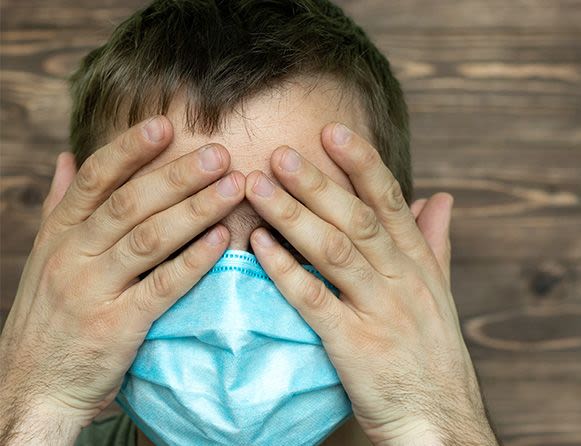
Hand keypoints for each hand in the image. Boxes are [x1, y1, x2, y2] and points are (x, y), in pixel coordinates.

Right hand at [0, 117, 244, 444]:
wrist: (33, 386)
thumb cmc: (49, 316)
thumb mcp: (45, 256)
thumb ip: (62, 205)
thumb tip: (69, 157)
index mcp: (59, 233)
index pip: (95, 180)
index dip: (130, 149)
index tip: (166, 125)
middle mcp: (72, 255)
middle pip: (129, 203)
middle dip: (176, 175)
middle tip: (219, 153)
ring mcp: (92, 290)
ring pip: (148, 239)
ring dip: (194, 209)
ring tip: (233, 187)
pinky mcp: (116, 326)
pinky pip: (161, 286)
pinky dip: (193, 261)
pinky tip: (222, 240)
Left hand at [246, 123, 497, 445]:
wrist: (439, 420)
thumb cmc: (432, 356)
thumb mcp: (440, 294)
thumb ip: (436, 243)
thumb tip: (441, 199)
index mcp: (418, 264)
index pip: (390, 202)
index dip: (362, 164)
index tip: (333, 131)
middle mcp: (402, 280)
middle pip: (357, 219)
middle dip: (318, 183)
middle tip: (280, 152)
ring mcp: (379, 312)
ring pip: (335, 251)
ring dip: (294, 215)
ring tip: (258, 187)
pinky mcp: (354, 345)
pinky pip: (315, 300)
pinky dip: (286, 270)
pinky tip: (259, 245)